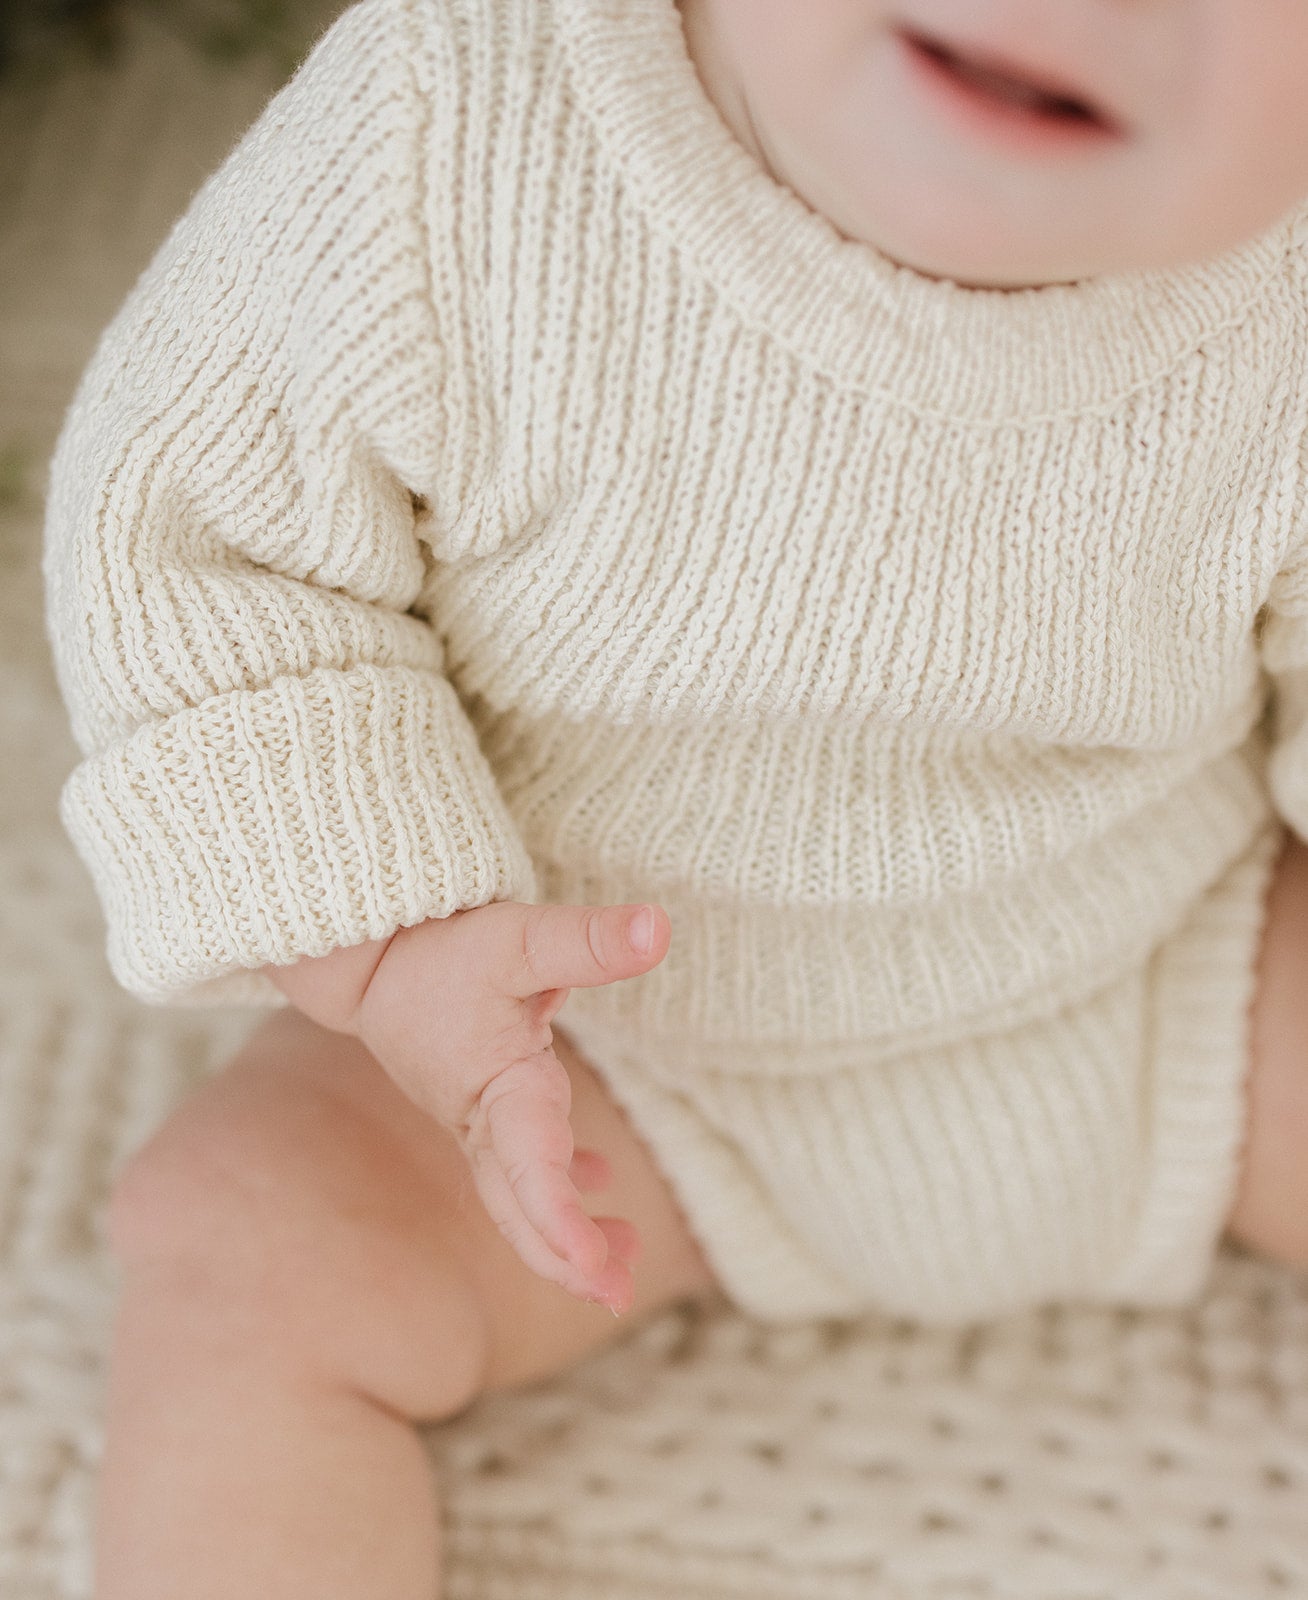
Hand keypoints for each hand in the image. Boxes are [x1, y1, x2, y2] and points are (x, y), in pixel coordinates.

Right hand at [352, 901, 669, 1312]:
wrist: (367, 951)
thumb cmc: (440, 945)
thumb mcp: (517, 935)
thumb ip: (585, 940)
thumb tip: (657, 929)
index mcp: (495, 1088)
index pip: (532, 1169)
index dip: (562, 1220)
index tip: (596, 1268)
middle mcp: (482, 1117)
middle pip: (520, 1207)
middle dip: (566, 1259)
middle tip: (618, 1298)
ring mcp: (476, 1117)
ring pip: (520, 1194)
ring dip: (564, 1233)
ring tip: (623, 1264)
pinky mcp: (478, 1103)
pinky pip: (518, 1163)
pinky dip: (556, 1183)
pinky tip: (598, 1180)